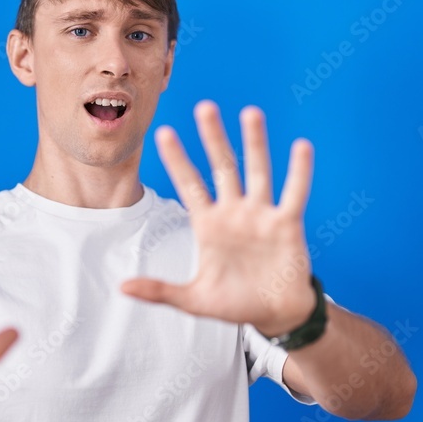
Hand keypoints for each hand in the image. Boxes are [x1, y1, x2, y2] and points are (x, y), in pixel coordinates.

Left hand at [121, 100, 316, 336]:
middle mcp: (234, 212)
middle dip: (213, 138)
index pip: (189, 185)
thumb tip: (122, 288)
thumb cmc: (234, 303)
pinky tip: (300, 147)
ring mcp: (261, 215)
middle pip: (222, 167)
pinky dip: (298, 172)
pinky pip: (294, 193)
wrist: (274, 314)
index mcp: (208, 225)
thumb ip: (159, 290)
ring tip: (251, 113)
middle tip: (205, 106)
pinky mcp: (287, 224)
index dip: (177, 160)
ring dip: (255, 144)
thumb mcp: (193, 299)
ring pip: (257, 171)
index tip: (163, 133)